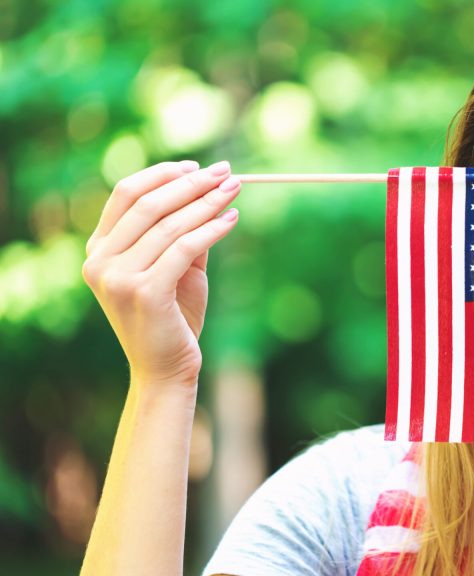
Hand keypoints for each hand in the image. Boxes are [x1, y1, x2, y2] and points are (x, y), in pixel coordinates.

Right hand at [81, 160, 241, 385]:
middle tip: (226, 173)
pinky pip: (183, 248)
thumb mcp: (175, 270)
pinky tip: (232, 220)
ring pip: (169, 225)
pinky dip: (211, 230)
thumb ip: (181, 234)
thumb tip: (209, 191)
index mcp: (98, 250)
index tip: (197, 166)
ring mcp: (117, 277)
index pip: (126, 194)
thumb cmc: (173, 318)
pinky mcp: (144, 292)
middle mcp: (100, 261)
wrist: (166, 369)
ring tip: (234, 191)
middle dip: (191, 184)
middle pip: (148, 203)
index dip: (163, 175)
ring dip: (206, 203)